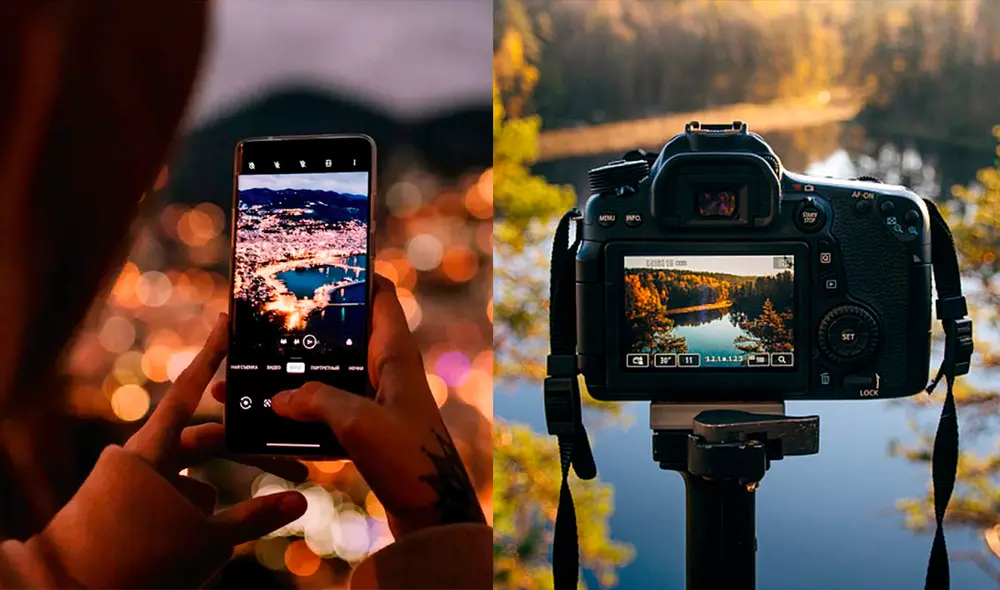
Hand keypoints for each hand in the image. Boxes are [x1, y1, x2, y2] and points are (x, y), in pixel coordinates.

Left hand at [124, 313, 306, 542]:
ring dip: (219, 503)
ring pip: (194, 479)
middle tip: (295, 470)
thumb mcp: (205, 541)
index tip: (227, 320)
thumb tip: (301, 501)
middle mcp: (142, 458)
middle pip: (209, 443)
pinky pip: (175, 502)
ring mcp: (134, 484)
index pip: (190, 389)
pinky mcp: (130, 508)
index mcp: (151, 448)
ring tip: (228, 539)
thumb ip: (256, 517)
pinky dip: (195, 520)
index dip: (212, 353)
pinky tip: (202, 549)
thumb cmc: (133, 562)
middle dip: (252, 459)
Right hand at [262, 275, 485, 537]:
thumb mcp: (358, 422)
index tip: (317, 264)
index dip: (354, 275)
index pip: (380, 296)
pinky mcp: (367, 429)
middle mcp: (387, 370)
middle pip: (342, 337)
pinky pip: (326, 411)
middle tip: (258, 325)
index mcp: (395, 353)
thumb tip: (277, 398)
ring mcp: (377, 400)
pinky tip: (263, 420)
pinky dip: (298, 413)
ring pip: (327, 377)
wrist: (433, 513)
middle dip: (302, 332)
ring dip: (291, 378)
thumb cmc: (408, 458)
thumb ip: (316, 400)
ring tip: (243, 378)